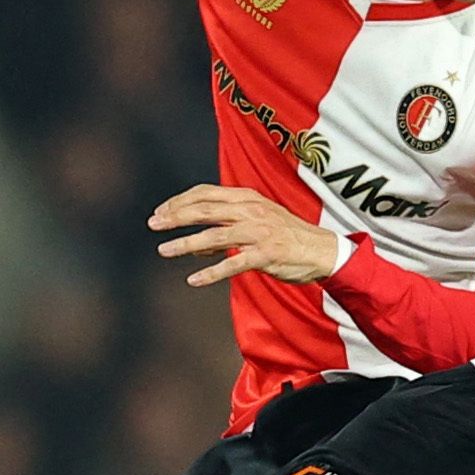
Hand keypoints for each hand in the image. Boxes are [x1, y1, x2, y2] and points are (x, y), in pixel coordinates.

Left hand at [153, 184, 348, 288]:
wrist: (321, 250)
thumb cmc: (286, 237)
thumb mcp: (256, 222)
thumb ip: (226, 230)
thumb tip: (195, 244)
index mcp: (247, 198)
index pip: (205, 194)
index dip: (180, 201)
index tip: (160, 211)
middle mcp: (250, 211)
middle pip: (205, 210)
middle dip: (175, 217)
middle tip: (152, 225)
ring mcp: (258, 233)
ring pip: (214, 236)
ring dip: (185, 244)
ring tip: (163, 250)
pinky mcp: (265, 255)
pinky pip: (233, 264)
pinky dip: (212, 273)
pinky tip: (193, 280)